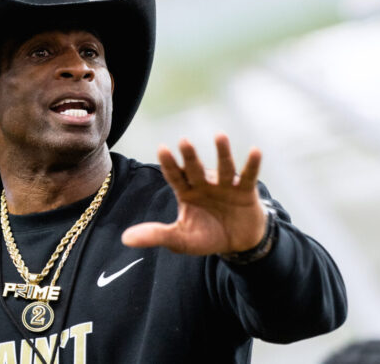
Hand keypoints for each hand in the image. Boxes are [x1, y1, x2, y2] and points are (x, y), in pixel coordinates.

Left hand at [121, 133, 266, 254]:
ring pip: (223, 167)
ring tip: (220, 136)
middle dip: (190, 156)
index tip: (162, 149)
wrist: (238, 243)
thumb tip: (125, 239)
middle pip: (195, 169)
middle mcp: (204, 184)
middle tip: (184, 141)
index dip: (169, 164)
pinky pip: (248, 176)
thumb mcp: (180, 239)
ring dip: (222, 153)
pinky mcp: (245, 191)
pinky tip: (255, 151)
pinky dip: (252, 165)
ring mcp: (225, 186)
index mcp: (186, 192)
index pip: (175, 176)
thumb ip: (155, 235)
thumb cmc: (206, 236)